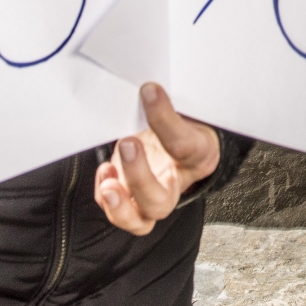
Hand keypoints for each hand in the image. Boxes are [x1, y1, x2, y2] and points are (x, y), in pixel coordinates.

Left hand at [96, 83, 221, 233]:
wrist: (186, 135)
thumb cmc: (186, 119)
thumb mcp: (187, 105)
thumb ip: (172, 100)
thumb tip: (148, 85)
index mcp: (200, 155)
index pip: (183, 145)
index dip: (164, 118)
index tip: (149, 91)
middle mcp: (177, 183)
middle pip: (160, 202)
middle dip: (139, 178)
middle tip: (128, 144)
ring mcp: (154, 195)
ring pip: (140, 221)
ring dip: (119, 206)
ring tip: (108, 182)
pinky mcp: (133, 199)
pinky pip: (119, 212)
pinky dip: (106, 197)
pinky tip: (105, 173)